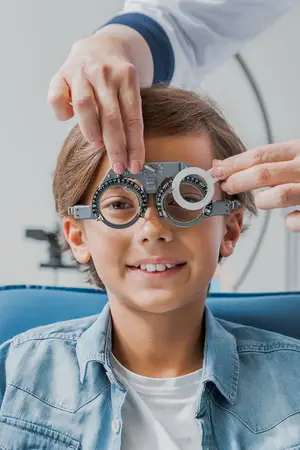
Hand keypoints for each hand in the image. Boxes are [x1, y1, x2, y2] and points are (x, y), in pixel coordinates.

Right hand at [47, 26, 152, 173]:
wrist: (100, 44)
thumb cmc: (116, 78)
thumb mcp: (130, 89)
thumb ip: (129, 114)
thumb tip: (131, 154)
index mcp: (127, 77)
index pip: (133, 118)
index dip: (134, 145)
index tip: (135, 165)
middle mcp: (105, 73)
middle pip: (112, 116)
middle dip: (116, 147)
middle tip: (118, 166)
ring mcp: (81, 72)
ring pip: (85, 106)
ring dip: (91, 131)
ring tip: (97, 147)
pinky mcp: (61, 73)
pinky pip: (57, 97)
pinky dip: (61, 112)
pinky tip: (67, 119)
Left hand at [211, 140, 299, 231]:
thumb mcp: (297, 156)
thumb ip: (270, 161)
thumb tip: (226, 165)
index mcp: (298, 150)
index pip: (260, 155)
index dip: (233, 164)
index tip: (216, 170)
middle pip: (263, 174)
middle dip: (238, 181)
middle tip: (226, 187)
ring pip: (279, 195)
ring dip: (263, 200)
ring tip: (261, 200)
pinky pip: (295, 220)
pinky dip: (290, 221)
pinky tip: (289, 218)